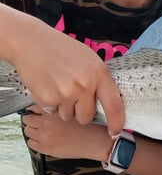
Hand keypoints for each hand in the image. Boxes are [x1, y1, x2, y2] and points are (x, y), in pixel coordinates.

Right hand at [0, 4, 123, 135]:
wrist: (33, 43)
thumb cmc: (62, 49)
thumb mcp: (89, 59)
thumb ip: (99, 79)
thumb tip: (108, 101)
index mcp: (99, 73)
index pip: (114, 105)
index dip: (117, 122)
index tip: (116, 131)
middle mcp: (85, 85)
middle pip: (87, 117)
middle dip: (81, 112)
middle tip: (73, 94)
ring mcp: (66, 93)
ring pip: (68, 116)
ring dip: (64, 107)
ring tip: (59, 85)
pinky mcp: (48, 99)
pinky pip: (53, 112)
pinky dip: (50, 103)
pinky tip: (48, 86)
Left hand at [22, 105, 111, 159]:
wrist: (95, 141)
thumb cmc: (88, 125)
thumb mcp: (74, 107)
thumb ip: (60, 104)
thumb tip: (47, 102)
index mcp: (54, 109)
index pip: (33, 106)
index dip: (35, 107)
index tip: (36, 109)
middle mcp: (47, 122)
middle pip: (27, 118)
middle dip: (32, 118)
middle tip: (38, 119)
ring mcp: (44, 135)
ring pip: (27, 130)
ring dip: (33, 129)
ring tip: (42, 129)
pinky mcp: (45, 148)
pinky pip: (31, 142)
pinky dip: (35, 140)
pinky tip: (45, 138)